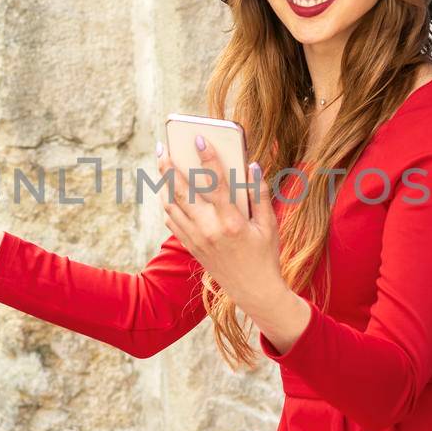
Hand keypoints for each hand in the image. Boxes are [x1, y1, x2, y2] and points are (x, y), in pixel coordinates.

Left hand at [156, 136, 284, 312]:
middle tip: (164, 147)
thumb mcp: (270, 225)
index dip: (208, 159)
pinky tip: (169, 191)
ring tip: (162, 165)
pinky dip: (168, 204)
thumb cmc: (266, 256)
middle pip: (183, 192)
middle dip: (170, 167)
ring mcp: (197, 240)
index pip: (216, 184)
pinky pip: (172, 221)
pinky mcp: (191, 247)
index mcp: (232, 222)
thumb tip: (252, 166)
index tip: (200, 139)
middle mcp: (210, 230)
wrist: (254, 292)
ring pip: (171, 206)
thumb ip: (260, 194)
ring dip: (164, 183)